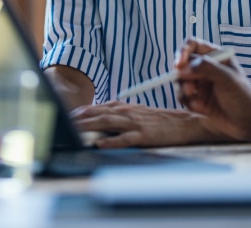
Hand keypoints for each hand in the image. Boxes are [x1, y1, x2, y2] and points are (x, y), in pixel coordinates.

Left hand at [70, 100, 228, 147]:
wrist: (185, 123)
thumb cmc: (160, 120)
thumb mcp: (138, 113)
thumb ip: (120, 114)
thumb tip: (100, 118)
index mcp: (126, 106)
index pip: (100, 107)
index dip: (83, 111)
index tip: (69, 115)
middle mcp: (129, 112)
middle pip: (100, 113)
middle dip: (81, 118)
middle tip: (65, 122)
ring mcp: (136, 123)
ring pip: (109, 123)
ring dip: (91, 126)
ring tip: (76, 130)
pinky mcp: (145, 135)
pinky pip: (125, 138)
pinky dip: (112, 141)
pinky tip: (100, 143)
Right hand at [175, 38, 250, 143]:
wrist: (250, 123)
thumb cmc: (244, 97)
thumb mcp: (227, 79)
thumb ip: (206, 68)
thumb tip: (183, 68)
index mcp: (215, 56)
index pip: (192, 45)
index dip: (182, 52)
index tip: (178, 65)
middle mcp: (205, 67)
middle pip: (182, 64)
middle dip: (183, 77)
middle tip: (191, 90)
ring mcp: (201, 83)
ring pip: (180, 81)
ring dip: (184, 92)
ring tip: (198, 103)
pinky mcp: (197, 98)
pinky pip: (183, 97)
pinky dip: (189, 103)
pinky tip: (201, 109)